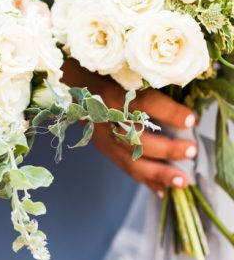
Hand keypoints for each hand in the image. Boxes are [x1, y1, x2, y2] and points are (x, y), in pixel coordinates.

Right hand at [64, 61, 196, 194]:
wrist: (68, 82)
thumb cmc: (102, 71)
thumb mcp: (120, 69)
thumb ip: (145, 82)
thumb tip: (182, 102)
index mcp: (110, 92)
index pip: (143, 103)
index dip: (168, 113)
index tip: (191, 119)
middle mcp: (103, 116)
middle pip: (134, 138)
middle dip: (164, 149)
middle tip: (189, 151)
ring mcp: (101, 135)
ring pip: (128, 159)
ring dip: (156, 173)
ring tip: (180, 182)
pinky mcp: (102, 146)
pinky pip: (124, 166)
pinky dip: (144, 180)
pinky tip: (162, 190)